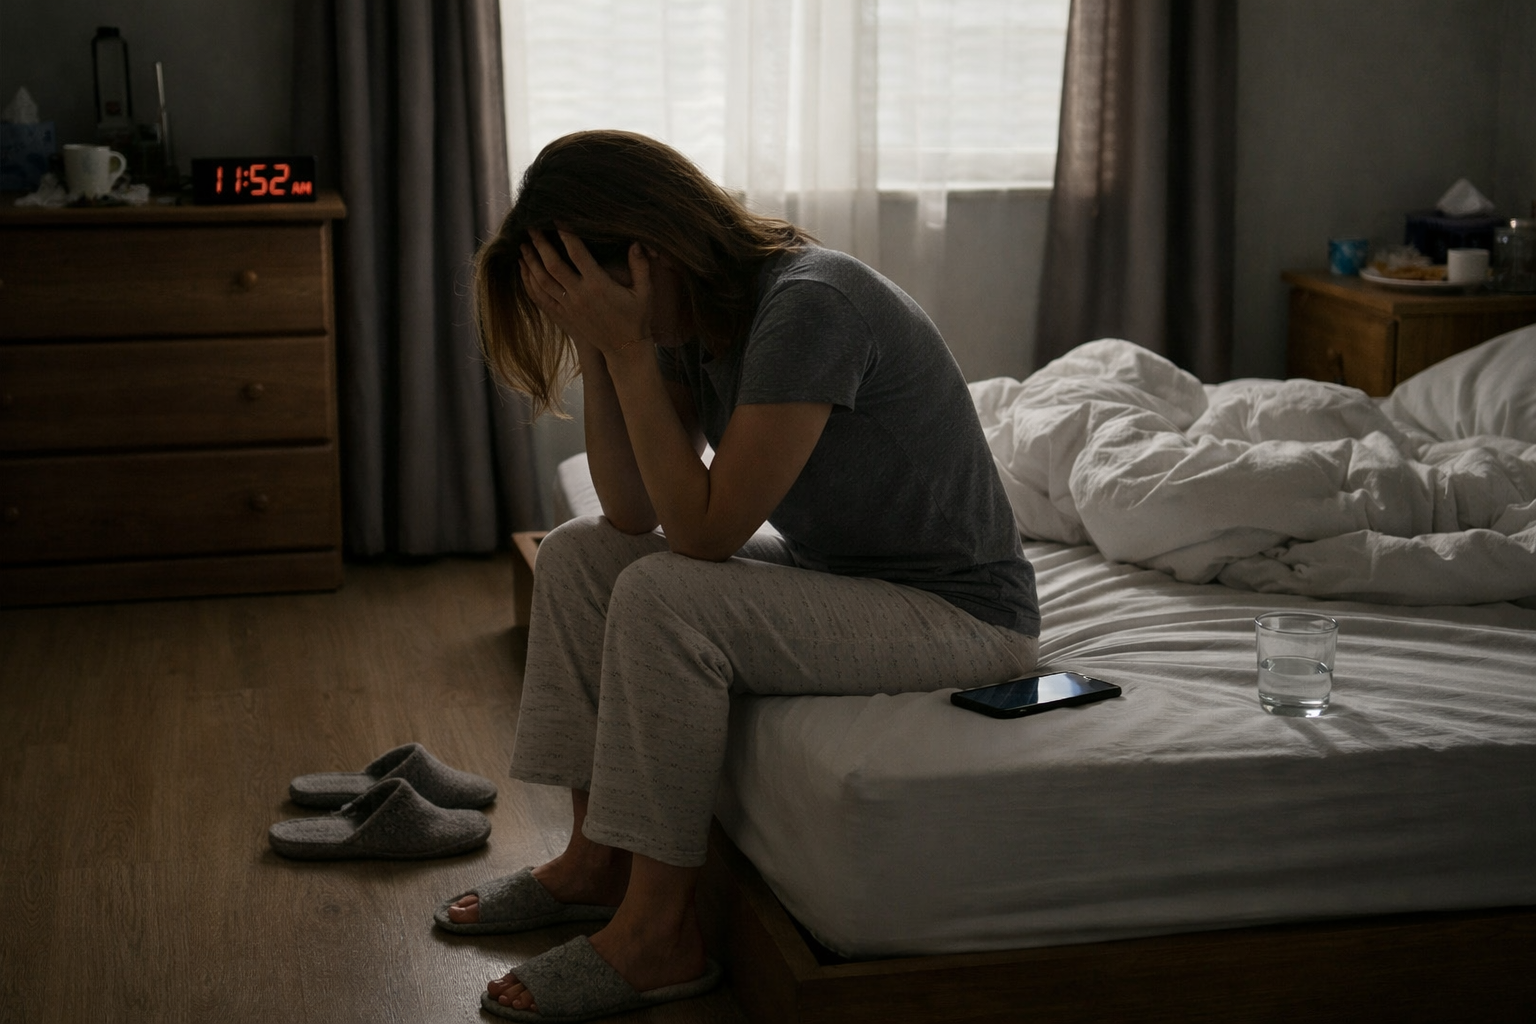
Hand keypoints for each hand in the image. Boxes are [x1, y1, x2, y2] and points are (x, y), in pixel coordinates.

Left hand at [519, 228, 653, 361]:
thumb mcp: (644, 292)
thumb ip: (640, 266)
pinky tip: (524, 270)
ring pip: (542, 280)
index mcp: (599, 285)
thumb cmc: (636, 318)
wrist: (624, 348)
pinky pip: (541, 297)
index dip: (566, 234)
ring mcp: (569, 306)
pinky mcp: (564, 316)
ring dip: (531, 261)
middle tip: (531, 227)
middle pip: (553, 265)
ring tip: (523, 245)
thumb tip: (637, 242)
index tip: (557, 219)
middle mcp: (580, 295)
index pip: (578, 254)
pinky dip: (530, 282)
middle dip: (540, 244)